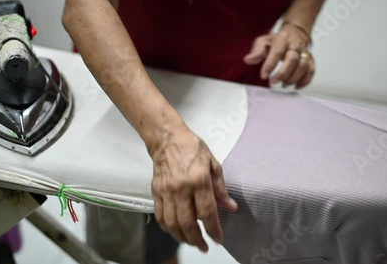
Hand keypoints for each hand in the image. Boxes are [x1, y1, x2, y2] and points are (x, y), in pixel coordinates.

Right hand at [150, 123, 237, 251]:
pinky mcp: (155, 192)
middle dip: (197, 240)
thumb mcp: (213, 164)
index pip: (207, 212)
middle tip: (204, 247)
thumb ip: (221, 188)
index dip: (213, 229)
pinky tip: (176, 231)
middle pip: (187, 223)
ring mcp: (166, 191)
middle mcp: (181, 188)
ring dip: (182, 237)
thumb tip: (231, 207)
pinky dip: (168, 228)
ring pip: (172, 224)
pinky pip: (160, 217)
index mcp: (199, 180)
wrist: (167, 139)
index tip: (218, 239)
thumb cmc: (192, 149)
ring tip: (192, 241)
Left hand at [244, 25, 315, 88]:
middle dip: (283, 73)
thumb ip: (256, 50)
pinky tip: (296, 86)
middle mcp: (296, 45)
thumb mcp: (263, 41)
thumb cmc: (276, 41)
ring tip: (284, 85)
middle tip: (273, 81)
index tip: (264, 75)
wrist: (294, 34)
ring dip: (293, 78)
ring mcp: (305, 52)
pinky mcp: (310, 60)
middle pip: (293, 59)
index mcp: (283, 39)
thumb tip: (248, 60)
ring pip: (303, 66)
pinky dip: (305, 80)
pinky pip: (311, 70)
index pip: (277, 52)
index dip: (270, 65)